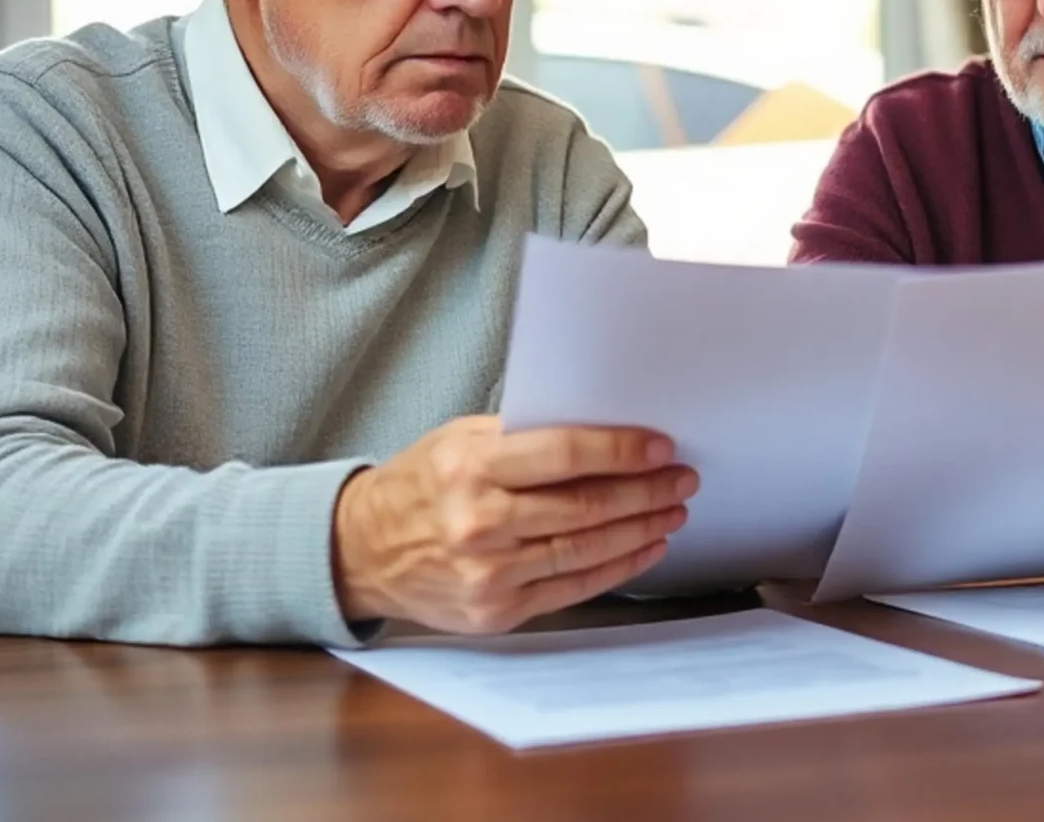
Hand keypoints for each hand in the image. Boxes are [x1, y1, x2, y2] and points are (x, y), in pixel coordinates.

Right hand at [332, 416, 695, 633]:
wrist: (362, 550)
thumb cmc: (420, 486)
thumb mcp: (458, 440)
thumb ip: (522, 437)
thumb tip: (601, 432)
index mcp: (470, 468)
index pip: (565, 454)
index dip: (621, 450)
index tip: (660, 446)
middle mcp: (480, 522)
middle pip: (585, 506)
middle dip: (645, 491)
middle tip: (681, 478)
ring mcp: (488, 573)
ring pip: (586, 550)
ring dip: (640, 528)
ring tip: (672, 510)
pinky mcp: (496, 610)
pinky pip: (572, 587)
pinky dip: (617, 567)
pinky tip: (644, 546)